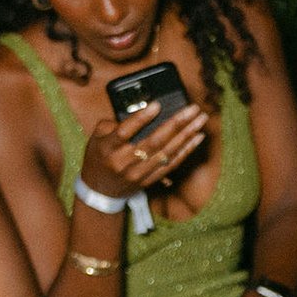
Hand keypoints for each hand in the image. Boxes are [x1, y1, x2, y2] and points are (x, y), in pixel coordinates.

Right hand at [77, 93, 210, 205]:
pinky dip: (186, 150)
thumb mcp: (96, 137)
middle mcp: (124, 162)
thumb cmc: (99, 158)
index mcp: (108, 148)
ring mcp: (138, 174)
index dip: (141, 118)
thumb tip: (139, 113)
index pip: (125, 132)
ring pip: (166, 153)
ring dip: (187, 135)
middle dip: (176, 123)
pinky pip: (171, 165)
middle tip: (193, 108)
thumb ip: (112, 123)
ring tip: (200, 119)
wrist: (100, 191)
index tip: (158, 105)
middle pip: (153, 141)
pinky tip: (198, 137)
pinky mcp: (149, 181)